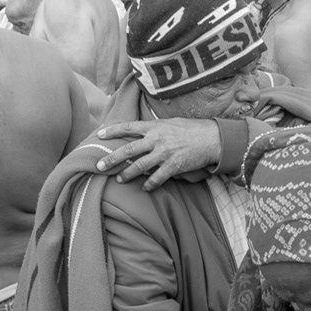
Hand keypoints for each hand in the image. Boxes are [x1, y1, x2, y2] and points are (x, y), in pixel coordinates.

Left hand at [93, 118, 221, 188]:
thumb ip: (156, 127)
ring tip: (119, 179)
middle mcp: (157, 139)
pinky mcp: (174, 165)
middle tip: (98, 165)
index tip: (99, 134)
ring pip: (139, 166)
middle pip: (129, 150)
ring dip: (127, 174)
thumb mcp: (171, 122)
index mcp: (155, 126)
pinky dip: (150, 184)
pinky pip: (157, 178)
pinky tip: (145, 188)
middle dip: (112, 158)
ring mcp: (165, 153)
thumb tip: (144, 130)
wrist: (212, 138)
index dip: (113, 130)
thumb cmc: (192, 129)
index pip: (129, 127)